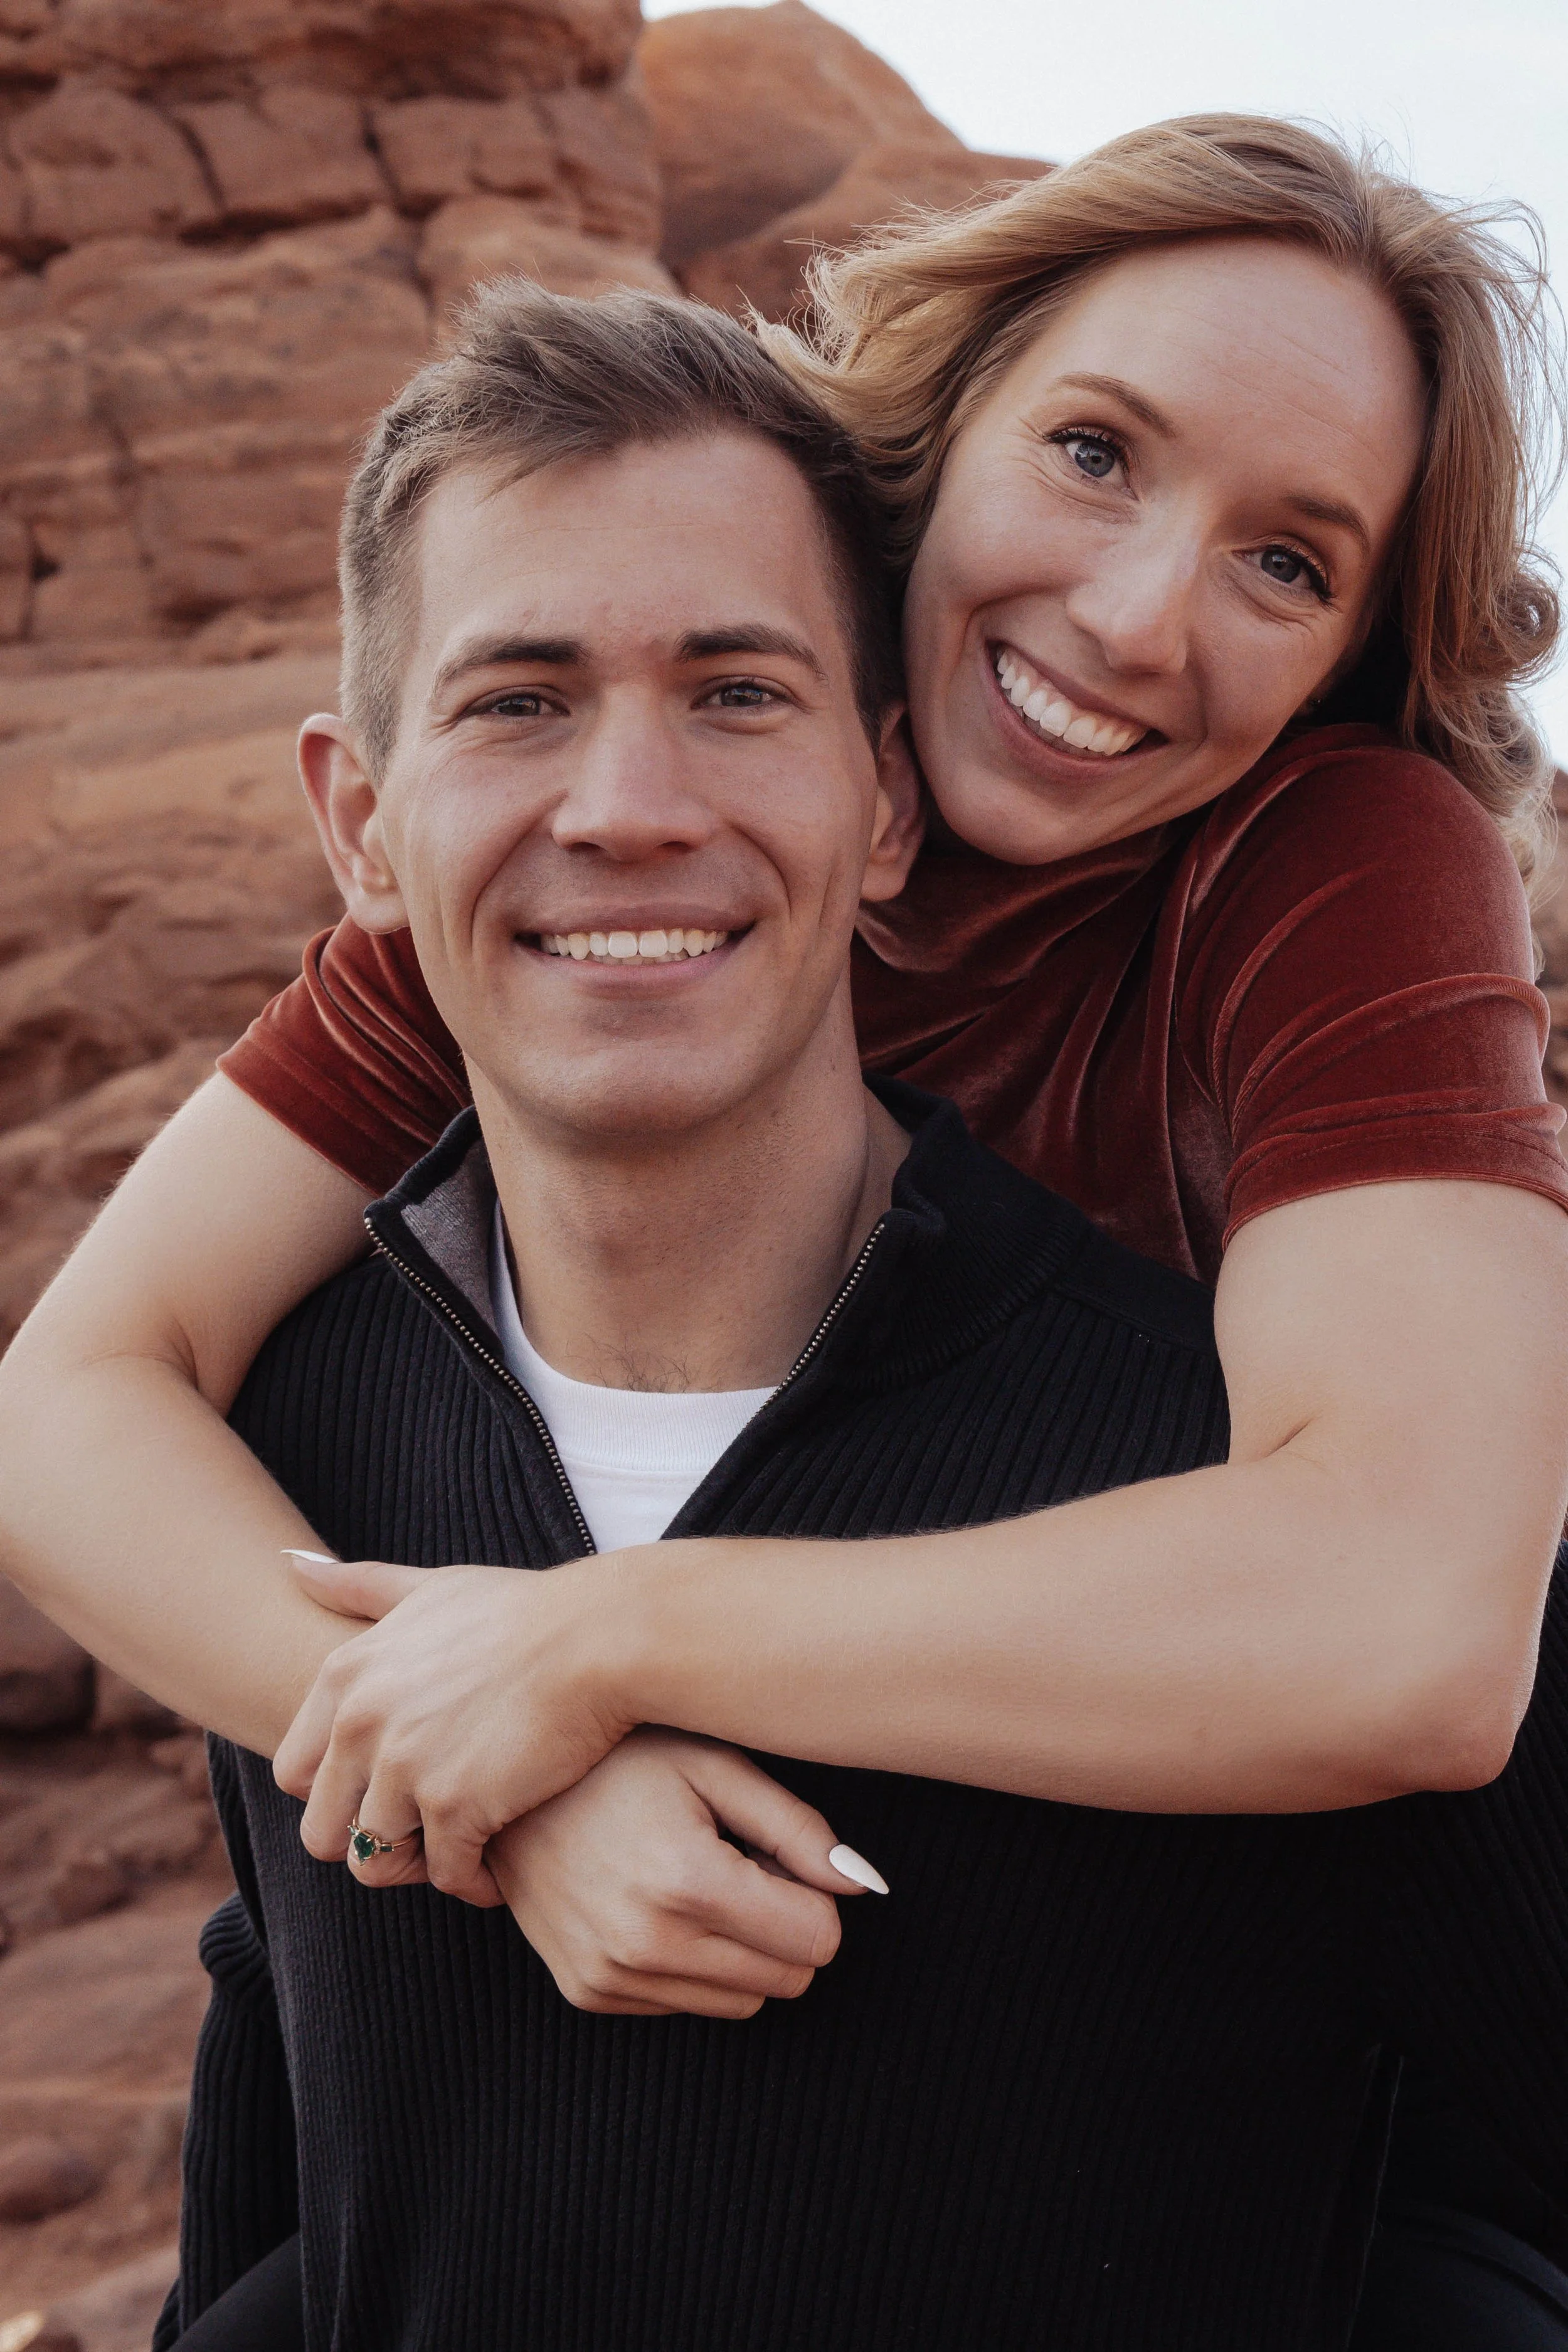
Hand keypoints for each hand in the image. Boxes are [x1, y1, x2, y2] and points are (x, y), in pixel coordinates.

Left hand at [274, 1551, 637, 1903]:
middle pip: (321, 1832)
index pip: (294, 1772)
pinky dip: (474, 1882)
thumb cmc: (525, 1610)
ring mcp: (403, 1767)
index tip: (390, 1787)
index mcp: (345, 1676)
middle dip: (371, 1842)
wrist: (600, 1637)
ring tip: (463, 1851)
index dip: (339, 1791)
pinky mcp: (455, 1806)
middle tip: (426, 1833)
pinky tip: (501, 1868)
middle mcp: (359, 1723)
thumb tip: (290, 1564)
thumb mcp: (432, 1587)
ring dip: (420, 1866)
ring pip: (374, 1863)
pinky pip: (445, 1876)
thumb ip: (359, 1586)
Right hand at [489, 1727, 870, 2016]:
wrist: (508, 1783)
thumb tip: (863, 1885)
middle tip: (739, 1863)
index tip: (776, 1855)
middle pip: (788, 1978)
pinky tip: (658, 1903)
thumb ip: (797, 1829)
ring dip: (742, 1951)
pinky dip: (693, 1964)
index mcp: (687, 1882)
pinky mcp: (589, 1992)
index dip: (813, 1895)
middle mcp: (647, 1944)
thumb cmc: (618, 1758)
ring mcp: (612, 1976)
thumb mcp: (714, 1765)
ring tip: (697, 1881)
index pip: (817, 1940)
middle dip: (784, 1925)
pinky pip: (686, 2004)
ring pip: (743, 2001)